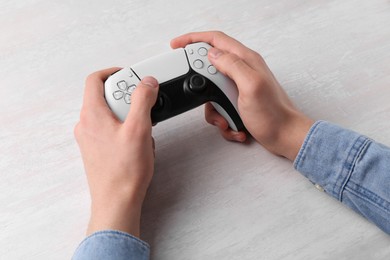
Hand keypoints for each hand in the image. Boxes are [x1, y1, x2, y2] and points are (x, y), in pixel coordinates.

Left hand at [74, 68, 158, 236]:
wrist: (116, 201)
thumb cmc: (125, 171)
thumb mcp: (139, 129)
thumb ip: (143, 101)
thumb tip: (147, 82)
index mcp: (92, 115)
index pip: (95, 80)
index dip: (113, 72)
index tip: (130, 76)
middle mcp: (86, 125)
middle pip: (105, 96)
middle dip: (127, 98)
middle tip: (143, 106)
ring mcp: (90, 138)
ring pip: (110, 114)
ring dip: (129, 116)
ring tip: (143, 130)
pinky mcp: (96, 150)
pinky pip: (111, 130)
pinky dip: (125, 129)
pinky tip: (138, 144)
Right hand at [171, 31, 313, 160]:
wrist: (284, 136)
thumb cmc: (273, 114)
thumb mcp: (251, 85)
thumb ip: (232, 65)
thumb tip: (212, 54)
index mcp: (246, 60)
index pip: (216, 40)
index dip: (194, 39)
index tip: (177, 45)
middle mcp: (242, 71)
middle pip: (210, 69)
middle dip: (203, 87)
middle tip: (208, 99)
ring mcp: (239, 88)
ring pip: (211, 93)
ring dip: (215, 111)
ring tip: (227, 119)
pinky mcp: (238, 102)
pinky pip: (219, 108)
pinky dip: (223, 119)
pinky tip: (235, 125)